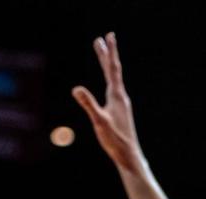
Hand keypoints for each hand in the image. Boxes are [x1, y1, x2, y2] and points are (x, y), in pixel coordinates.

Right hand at [72, 32, 146, 174]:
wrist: (129, 156)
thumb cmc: (115, 141)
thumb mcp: (99, 121)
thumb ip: (88, 104)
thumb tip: (76, 88)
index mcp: (117, 96)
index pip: (112, 69)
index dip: (109, 52)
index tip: (109, 36)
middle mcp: (121, 98)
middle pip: (113, 70)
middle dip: (107, 54)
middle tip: (103, 37)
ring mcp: (121, 104)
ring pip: (113, 79)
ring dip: (107, 64)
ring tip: (102, 52)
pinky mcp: (120, 111)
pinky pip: (113, 89)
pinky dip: (109, 79)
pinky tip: (108, 83)